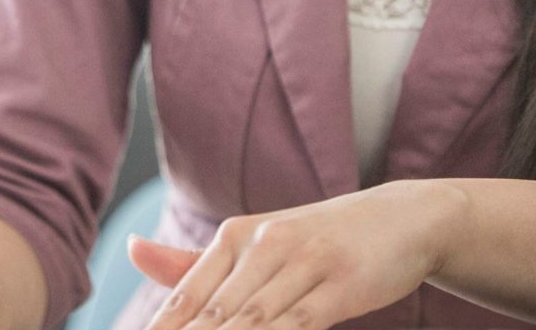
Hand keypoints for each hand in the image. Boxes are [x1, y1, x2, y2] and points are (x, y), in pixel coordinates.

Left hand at [130, 180, 466, 329]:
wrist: (403, 217)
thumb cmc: (319, 239)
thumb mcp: (257, 243)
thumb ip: (195, 260)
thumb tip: (132, 250)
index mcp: (235, 236)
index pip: (186, 296)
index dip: (161, 328)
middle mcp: (264, 244)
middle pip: (214, 313)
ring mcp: (303, 263)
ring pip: (251, 320)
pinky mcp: (340, 284)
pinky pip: (299, 324)